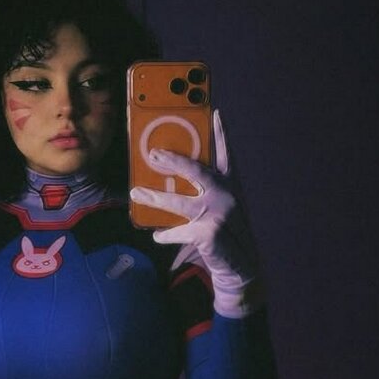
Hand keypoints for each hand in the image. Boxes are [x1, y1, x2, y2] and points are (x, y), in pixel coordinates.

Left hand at [130, 109, 263, 317]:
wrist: (241, 267)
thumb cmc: (227, 233)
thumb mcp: (221, 208)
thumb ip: (204, 193)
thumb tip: (169, 182)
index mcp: (231, 185)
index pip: (227, 154)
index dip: (222, 132)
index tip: (215, 111)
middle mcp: (227, 195)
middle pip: (196, 170)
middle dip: (173, 160)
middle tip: (154, 153)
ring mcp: (219, 213)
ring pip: (179, 202)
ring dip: (155, 198)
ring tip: (137, 194)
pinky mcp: (209, 232)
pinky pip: (178, 231)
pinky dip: (166, 234)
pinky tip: (157, 235)